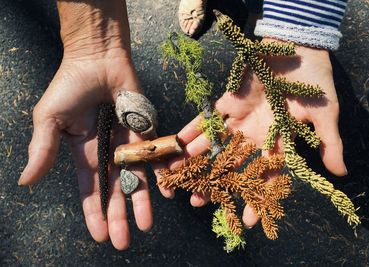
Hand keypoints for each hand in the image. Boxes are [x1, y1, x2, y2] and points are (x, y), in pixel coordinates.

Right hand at [18, 0, 153, 249]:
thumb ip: (43, 150)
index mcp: (83, 153)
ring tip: (145, 226)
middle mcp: (107, 152)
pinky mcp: (146, 130)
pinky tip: (166, 193)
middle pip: (114, 191)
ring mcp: (128, 143)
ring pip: (136, 178)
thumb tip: (25, 181)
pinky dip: (160, 173)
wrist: (97, 58)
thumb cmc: (70, 85)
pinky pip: (155, 156)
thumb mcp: (49, 119)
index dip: (93, 213)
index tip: (100, 236)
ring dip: (140, 202)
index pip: (89, 191)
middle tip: (124, 241)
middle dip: (118, 216)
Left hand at [168, 41, 346, 227]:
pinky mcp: (229, 100)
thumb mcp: (325, 114)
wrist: (298, 49)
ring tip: (177, 176)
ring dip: (197, 159)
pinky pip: (208, 116)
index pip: (266, 175)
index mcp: (277, 140)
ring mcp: (240, 118)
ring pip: (216, 144)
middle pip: (232, 164)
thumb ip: (329, 143)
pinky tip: (179, 142)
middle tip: (197, 202)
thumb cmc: (314, 81)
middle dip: (215, 182)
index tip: (248, 219)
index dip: (258, 196)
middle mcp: (256, 133)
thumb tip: (341, 174)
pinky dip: (194, 128)